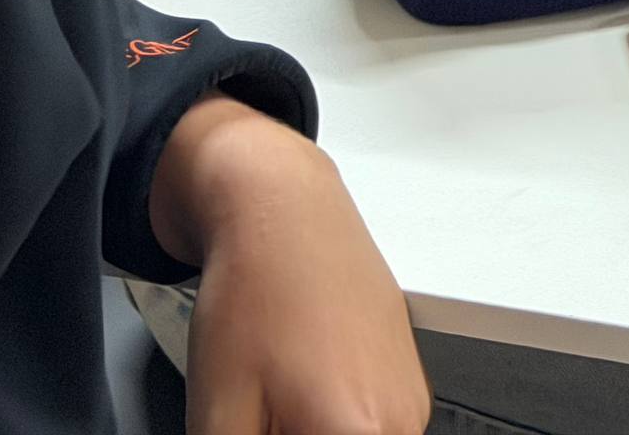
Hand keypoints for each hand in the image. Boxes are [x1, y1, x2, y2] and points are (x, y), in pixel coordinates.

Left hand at [151, 96, 428, 434]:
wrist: (287, 216)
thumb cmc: (255, 296)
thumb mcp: (218, 415)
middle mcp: (400, 423)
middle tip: (255, 424)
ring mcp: (410, 402)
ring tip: (267, 414)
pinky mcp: (407, 383)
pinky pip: (373, 434)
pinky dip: (334, 432)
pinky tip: (292, 401)